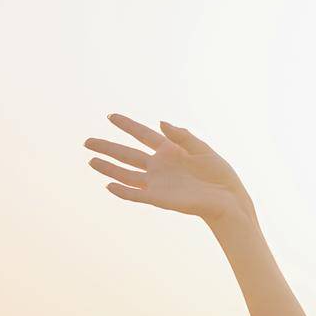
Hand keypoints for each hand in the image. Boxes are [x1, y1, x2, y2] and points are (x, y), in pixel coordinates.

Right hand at [84, 113, 254, 230]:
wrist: (228, 199)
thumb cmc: (219, 175)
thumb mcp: (202, 149)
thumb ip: (182, 136)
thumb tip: (161, 122)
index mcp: (170, 151)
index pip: (143, 134)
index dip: (127, 125)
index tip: (110, 116)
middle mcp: (160, 166)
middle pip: (127, 154)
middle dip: (107, 148)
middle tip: (87, 141)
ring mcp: (158, 183)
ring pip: (126, 174)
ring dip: (108, 168)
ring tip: (90, 161)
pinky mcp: (159, 199)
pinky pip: (136, 195)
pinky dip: (122, 191)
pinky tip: (108, 185)